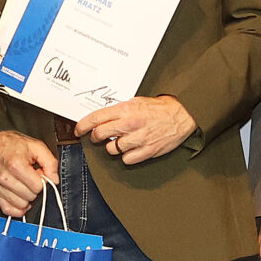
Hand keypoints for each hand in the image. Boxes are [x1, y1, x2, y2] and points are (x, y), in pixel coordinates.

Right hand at [0, 130, 58, 218]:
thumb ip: (50, 162)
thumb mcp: (36, 146)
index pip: (38, 186)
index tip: (38, 173)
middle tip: (31, 177)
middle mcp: (5, 178)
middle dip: (34, 188)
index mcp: (16, 165)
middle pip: (30, 196)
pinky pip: (8, 210)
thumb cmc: (11, 144)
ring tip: (24, 185)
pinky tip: (21, 199)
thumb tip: (54, 179)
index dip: (42, 180)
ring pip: (21, 205)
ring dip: (26, 197)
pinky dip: (17, 208)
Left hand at [76, 95, 195, 166]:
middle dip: (96, 137)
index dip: (83, 125)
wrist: (181, 115)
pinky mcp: (147, 150)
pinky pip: (126, 159)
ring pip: (112, 149)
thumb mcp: (135, 101)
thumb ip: (118, 110)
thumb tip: (100, 118)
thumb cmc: (158, 109)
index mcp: (126, 110)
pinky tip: (131, 148)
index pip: (96, 118)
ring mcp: (139, 138)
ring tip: (121, 140)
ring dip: (113, 146)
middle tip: (99, 136)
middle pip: (100, 135)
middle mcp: (130, 124)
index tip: (79, 130)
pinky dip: (126, 155)